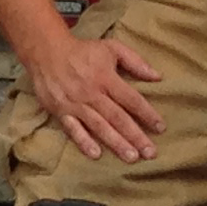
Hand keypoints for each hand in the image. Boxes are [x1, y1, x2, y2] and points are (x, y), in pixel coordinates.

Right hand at [20, 31, 167, 161]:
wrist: (45, 51)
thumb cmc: (82, 51)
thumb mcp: (111, 48)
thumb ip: (135, 61)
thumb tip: (158, 77)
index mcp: (106, 78)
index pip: (131, 99)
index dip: (147, 114)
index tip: (161, 128)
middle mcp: (92, 93)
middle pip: (117, 117)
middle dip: (135, 136)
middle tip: (150, 153)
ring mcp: (75, 104)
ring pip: (98, 126)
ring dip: (116, 143)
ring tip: (131, 157)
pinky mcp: (60, 111)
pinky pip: (73, 129)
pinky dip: (84, 142)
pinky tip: (96, 154)